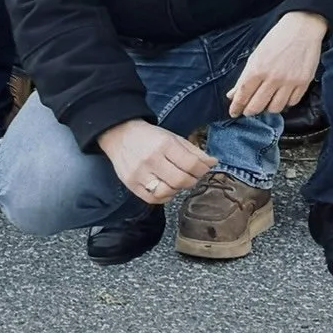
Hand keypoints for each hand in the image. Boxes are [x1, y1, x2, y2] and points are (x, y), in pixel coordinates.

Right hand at [96, 118, 215, 205]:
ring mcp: (139, 173)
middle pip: (181, 181)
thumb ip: (193, 151)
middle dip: (191, 181)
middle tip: (190, 176)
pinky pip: (154, 199)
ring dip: (177, 189)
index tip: (202, 169)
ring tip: (176, 181)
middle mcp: (150, 159)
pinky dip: (164, 196)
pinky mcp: (131, 184)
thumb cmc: (149, 136)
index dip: (202, 170)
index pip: (191, 164)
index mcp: (163, 144)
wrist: (118, 134)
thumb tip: (213, 162)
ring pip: (167, 192)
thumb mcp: (172, 137)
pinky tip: (164, 187)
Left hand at [226, 10, 327, 116]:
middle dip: (250, 111)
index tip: (233, 112)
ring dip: (268, 108)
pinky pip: (292, 102)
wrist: (301, 29)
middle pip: (258, 105)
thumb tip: (233, 94)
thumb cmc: (276, 39)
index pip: (243, 93)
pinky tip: (281, 98)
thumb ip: (245, 76)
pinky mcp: (303, 84)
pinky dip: (285, 103)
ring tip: (265, 103)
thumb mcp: (255, 55)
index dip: (237, 106)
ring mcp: (289, 82)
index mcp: (257, 68)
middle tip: (247, 111)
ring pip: (275, 108)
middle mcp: (273, 78)